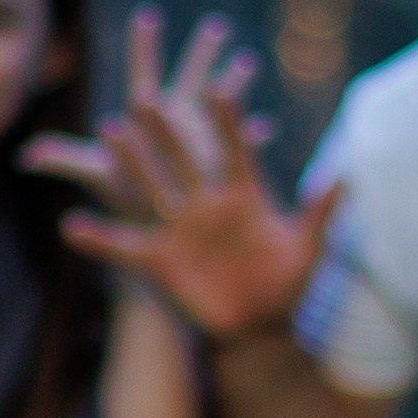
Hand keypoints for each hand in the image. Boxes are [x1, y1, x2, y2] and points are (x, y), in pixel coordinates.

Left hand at [20, 6, 268, 221]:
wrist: (151, 231)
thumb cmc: (123, 199)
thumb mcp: (97, 173)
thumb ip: (63, 159)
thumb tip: (23, 157)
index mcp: (148, 117)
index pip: (144, 73)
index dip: (144, 46)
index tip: (145, 16)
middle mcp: (174, 124)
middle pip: (190, 76)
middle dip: (202, 52)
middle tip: (216, 26)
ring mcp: (199, 142)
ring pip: (220, 104)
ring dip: (234, 84)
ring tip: (247, 61)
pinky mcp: (219, 165)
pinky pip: (240, 146)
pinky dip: (252, 136)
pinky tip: (265, 127)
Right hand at [30, 12, 338, 337]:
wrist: (260, 327)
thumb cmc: (287, 285)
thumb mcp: (308, 249)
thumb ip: (320, 214)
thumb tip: (346, 177)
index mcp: (242, 195)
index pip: (233, 149)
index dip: (227, 121)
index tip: (218, 90)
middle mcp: (205, 205)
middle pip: (182, 159)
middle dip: (165, 130)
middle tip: (147, 97)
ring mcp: (179, 231)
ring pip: (149, 189)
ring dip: (130, 164)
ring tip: (109, 132)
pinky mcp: (159, 261)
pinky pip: (122, 247)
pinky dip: (97, 239)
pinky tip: (71, 226)